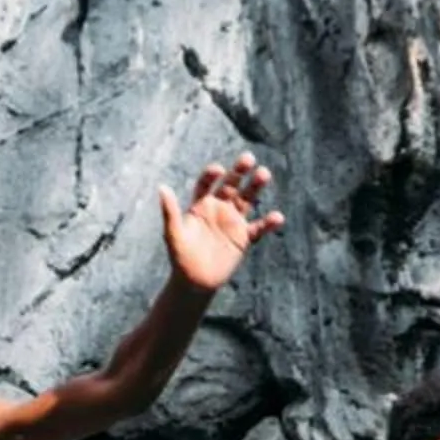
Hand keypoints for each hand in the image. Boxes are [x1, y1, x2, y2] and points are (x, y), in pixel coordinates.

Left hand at [159, 154, 282, 291]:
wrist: (194, 282)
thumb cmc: (180, 257)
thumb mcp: (173, 234)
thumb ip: (170, 211)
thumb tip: (162, 187)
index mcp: (200, 205)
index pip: (207, 183)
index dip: (212, 175)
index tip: (219, 170)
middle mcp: (218, 209)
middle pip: (231, 185)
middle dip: (239, 171)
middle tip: (248, 158)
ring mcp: (232, 222)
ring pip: (247, 200)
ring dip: (255, 187)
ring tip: (264, 173)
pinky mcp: (243, 238)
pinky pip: (258, 228)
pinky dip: (268, 223)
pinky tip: (277, 217)